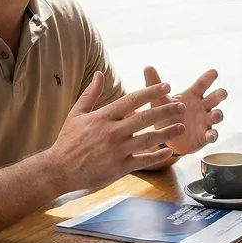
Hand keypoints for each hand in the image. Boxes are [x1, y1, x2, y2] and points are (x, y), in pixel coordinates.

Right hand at [46, 75, 187, 194]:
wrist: (59, 169)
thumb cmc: (68, 140)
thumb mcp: (77, 114)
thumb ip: (91, 93)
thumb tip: (98, 73)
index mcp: (103, 117)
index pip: (132, 100)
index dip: (151, 92)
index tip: (166, 86)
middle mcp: (112, 132)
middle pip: (145, 118)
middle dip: (166, 110)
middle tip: (182, 106)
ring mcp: (117, 150)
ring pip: (148, 139)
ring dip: (167, 132)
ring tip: (182, 127)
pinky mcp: (119, 167)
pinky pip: (143, 160)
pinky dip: (157, 156)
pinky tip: (168, 152)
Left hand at [144, 65, 225, 154]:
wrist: (166, 138)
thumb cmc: (166, 114)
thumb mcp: (159, 100)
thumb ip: (155, 84)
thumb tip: (147, 67)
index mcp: (193, 96)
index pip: (202, 85)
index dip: (208, 78)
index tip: (213, 72)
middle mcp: (202, 107)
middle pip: (214, 98)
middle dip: (219, 95)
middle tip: (222, 92)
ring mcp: (205, 121)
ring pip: (216, 115)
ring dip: (217, 114)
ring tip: (214, 115)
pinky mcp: (204, 136)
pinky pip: (212, 135)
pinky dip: (212, 135)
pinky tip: (210, 136)